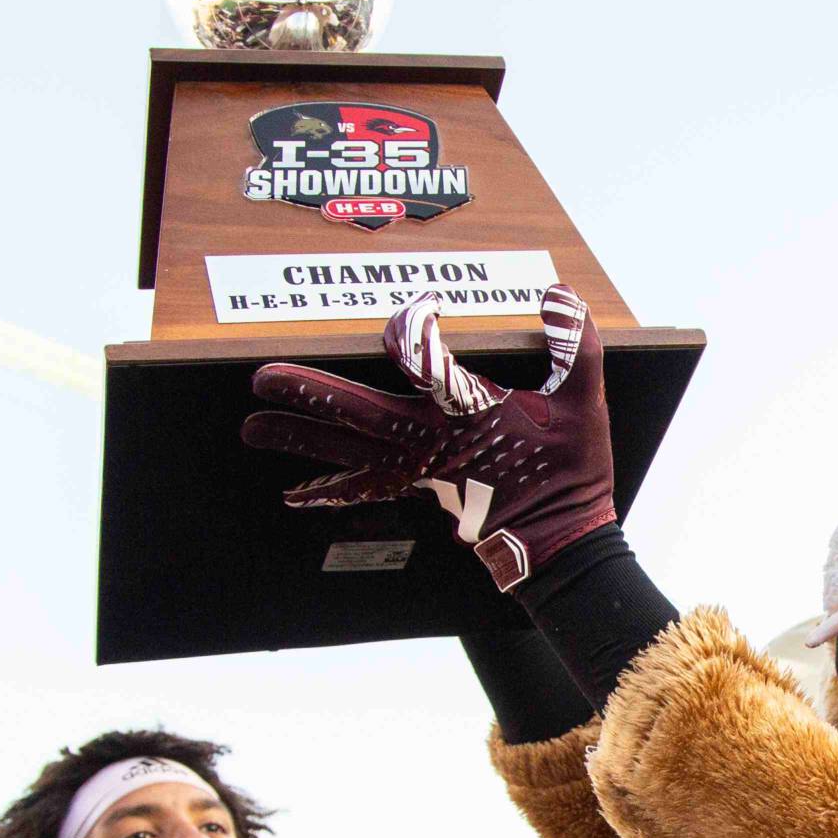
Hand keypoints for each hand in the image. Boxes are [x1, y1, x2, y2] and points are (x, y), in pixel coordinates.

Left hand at [244, 288, 613, 592]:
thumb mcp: (585, 403)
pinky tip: (292, 491)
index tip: (415, 307)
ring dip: (298, 438)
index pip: (429, 367)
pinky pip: (363, 487)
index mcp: (472, 416)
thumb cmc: (572, 470)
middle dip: (310, 394)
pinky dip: (326, 487)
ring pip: (349, 451)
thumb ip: (576, 345)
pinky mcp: (419, 490)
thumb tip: (562, 293)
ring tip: (252, 427)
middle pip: (358, 415)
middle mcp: (433, 445)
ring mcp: (420, 471)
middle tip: (261, 378)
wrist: (561, 543)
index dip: (414, 333)